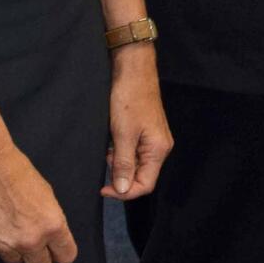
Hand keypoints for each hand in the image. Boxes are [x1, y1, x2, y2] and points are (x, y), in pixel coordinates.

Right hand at [0, 142, 75, 262]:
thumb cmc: (20, 173)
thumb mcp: (47, 195)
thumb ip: (50, 220)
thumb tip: (51, 236)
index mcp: (52, 225)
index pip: (66, 256)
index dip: (63, 252)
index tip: (59, 250)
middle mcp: (30, 239)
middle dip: (41, 259)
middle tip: (37, 245)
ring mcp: (6, 245)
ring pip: (17, 262)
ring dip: (18, 252)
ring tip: (14, 229)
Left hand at [102, 45, 172, 199]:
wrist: (133, 69)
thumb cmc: (129, 99)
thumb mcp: (123, 134)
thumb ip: (124, 164)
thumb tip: (124, 190)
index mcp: (159, 149)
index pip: (145, 185)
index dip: (124, 192)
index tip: (103, 188)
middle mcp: (160, 146)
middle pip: (141, 176)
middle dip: (121, 174)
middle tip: (107, 158)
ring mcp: (154, 138)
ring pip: (136, 164)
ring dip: (120, 162)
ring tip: (109, 147)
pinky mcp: (146, 131)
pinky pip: (134, 152)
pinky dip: (121, 151)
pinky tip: (113, 140)